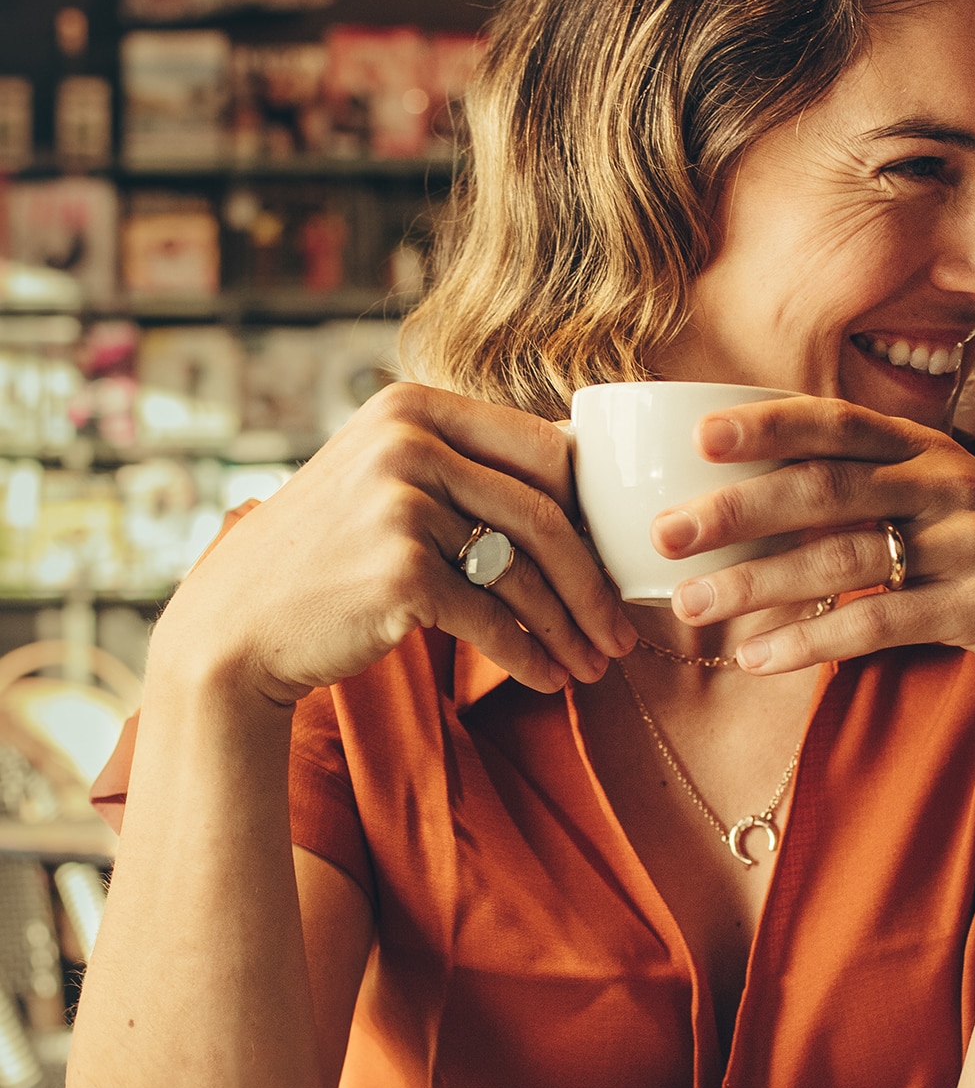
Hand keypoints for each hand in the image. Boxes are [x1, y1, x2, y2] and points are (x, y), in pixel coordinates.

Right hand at [151, 384, 635, 706]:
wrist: (238, 624)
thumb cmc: (332, 557)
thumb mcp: (389, 482)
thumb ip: (465, 468)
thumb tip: (582, 474)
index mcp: (415, 407)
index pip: (547, 452)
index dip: (595, 516)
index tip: (618, 564)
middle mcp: (407, 442)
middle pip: (547, 517)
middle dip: (595, 586)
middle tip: (623, 635)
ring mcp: (400, 504)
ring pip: (525, 575)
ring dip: (570, 631)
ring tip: (594, 667)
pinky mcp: (399, 572)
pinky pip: (493, 621)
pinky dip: (530, 657)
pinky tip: (549, 680)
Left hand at [661, 397, 974, 707]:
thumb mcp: (949, 504)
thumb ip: (877, 488)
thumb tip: (763, 495)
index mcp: (932, 450)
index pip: (839, 423)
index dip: (768, 424)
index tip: (698, 435)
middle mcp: (949, 485)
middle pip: (826, 488)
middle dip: (737, 510)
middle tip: (665, 534)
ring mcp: (969, 544)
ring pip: (843, 558)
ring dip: (758, 584)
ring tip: (692, 606)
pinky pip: (878, 623)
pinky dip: (812, 641)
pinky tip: (759, 658)